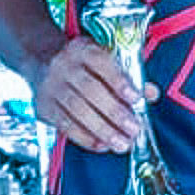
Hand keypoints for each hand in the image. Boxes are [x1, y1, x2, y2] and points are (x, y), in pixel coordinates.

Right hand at [28, 36, 156, 152]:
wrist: (42, 59)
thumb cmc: (82, 60)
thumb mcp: (104, 56)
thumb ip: (128, 73)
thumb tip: (151, 93)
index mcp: (83, 49)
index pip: (102, 64)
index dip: (120, 82)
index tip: (137, 98)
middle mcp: (64, 67)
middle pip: (90, 90)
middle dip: (114, 112)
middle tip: (134, 128)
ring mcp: (52, 88)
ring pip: (77, 111)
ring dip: (102, 130)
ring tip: (122, 143)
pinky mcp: (44, 108)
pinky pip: (65, 126)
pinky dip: (85, 138)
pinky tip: (103, 145)